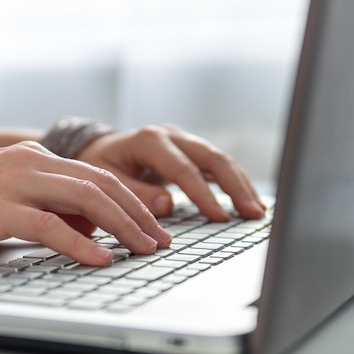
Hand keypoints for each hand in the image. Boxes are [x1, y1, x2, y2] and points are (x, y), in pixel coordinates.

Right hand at [0, 142, 171, 265]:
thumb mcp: (7, 199)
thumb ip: (48, 207)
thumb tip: (90, 229)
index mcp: (33, 157)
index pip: (96, 174)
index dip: (132, 200)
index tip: (156, 223)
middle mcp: (28, 161)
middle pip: (100, 184)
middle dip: (138, 214)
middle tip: (162, 240)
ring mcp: (10, 181)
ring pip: (83, 198)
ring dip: (121, 227)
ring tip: (145, 250)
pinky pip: (48, 225)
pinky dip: (80, 243)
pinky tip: (100, 259)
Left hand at [76, 124, 264, 220]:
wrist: (97, 149)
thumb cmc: (99, 165)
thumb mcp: (105, 180)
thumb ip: (134, 192)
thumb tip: (166, 205)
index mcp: (149, 140)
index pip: (183, 169)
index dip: (203, 194)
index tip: (220, 217)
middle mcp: (169, 135)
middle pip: (211, 157)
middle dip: (235, 186)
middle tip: (252, 213)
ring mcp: (181, 140)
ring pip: (218, 159)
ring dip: (240, 184)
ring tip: (257, 210)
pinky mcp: (187, 150)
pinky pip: (214, 165)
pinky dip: (232, 181)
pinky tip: (247, 199)